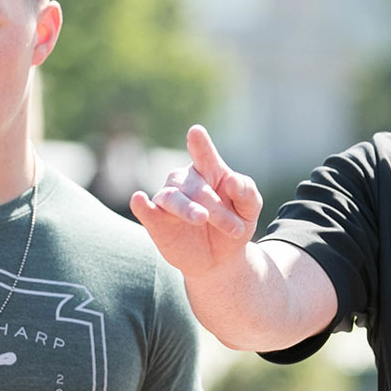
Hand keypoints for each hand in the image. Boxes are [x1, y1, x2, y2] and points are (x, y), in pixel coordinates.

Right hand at [130, 125, 263, 277]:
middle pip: (196, 187)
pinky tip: (139, 199)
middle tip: (235, 228)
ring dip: (187, 208)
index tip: (196, 132)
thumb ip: (246, 193)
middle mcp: (186, 180)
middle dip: (216, 208)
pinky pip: (146, 210)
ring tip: (202, 218)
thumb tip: (231, 180)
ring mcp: (169, 199)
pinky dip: (142, 205)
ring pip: (172, 197)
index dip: (199, 144)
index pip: (204, 154)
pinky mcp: (155, 221)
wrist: (221, 259)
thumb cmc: (235, 223)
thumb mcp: (250, 210)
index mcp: (210, 170)